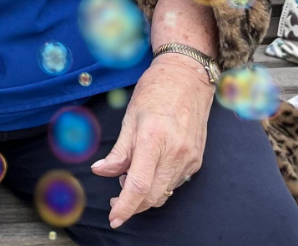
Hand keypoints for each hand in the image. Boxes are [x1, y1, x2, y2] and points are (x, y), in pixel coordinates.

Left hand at [91, 53, 213, 228]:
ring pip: (165, 192)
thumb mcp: (130, 117)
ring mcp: (189, 159)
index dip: (125, 207)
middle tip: (115, 200)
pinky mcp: (196, 160)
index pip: (139, 186)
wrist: (187, 78)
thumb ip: (118, 150)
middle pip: (153, 196)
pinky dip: (159, 183)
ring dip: (146, 194)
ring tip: (130, 178)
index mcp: (153, 139)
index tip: (114, 218)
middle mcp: (175, 153)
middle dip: (133, 205)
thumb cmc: (155, 91)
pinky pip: (175, 182)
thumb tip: (101, 171)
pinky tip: (149, 170)